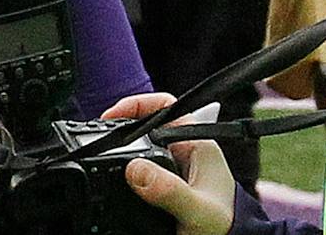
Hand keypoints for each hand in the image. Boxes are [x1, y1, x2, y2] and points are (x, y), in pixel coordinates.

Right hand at [100, 93, 235, 234]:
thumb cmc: (226, 230)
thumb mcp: (198, 211)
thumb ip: (169, 190)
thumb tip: (135, 170)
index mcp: (197, 146)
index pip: (165, 107)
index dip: (137, 104)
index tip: (112, 117)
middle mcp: (183, 154)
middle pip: (145, 126)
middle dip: (121, 129)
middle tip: (99, 138)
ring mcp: (172, 170)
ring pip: (139, 148)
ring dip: (121, 151)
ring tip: (101, 155)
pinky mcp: (162, 187)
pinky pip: (137, 171)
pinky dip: (122, 172)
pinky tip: (112, 179)